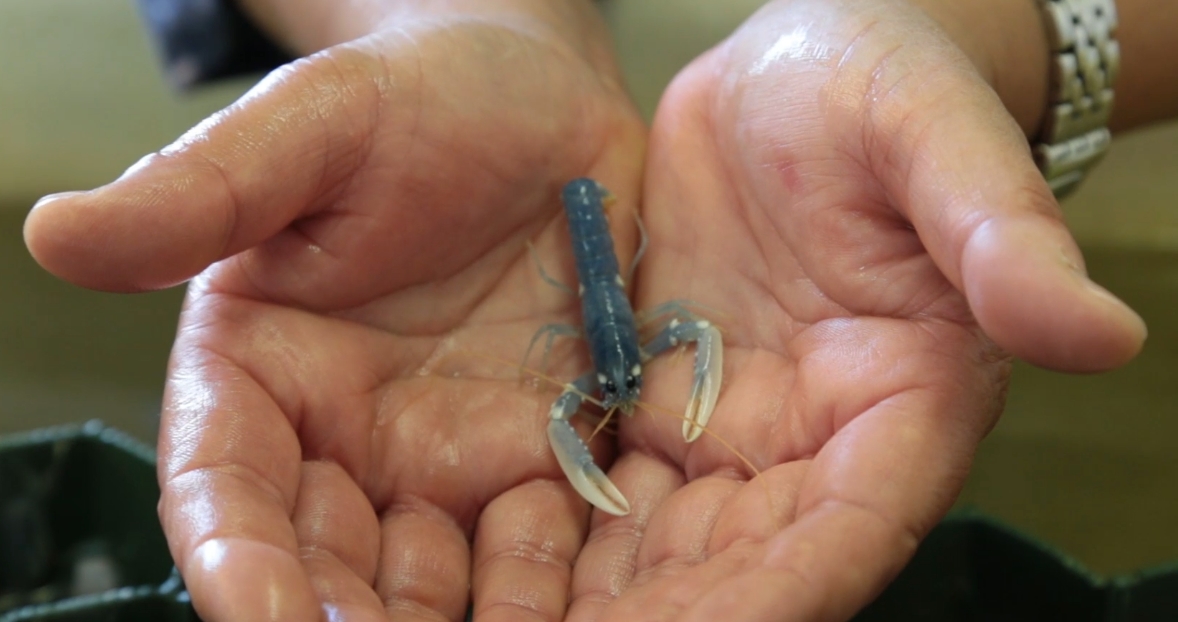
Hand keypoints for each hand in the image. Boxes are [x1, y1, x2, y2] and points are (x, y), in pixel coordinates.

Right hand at [25, 2, 649, 619]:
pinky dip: (547, 584)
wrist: (542, 98)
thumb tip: (58, 233)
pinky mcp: (544, 448)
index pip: (228, 484)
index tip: (257, 612)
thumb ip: (203, 193)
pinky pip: (542, 537)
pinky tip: (572, 607)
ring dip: (450, 621)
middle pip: (329, 557)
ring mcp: (450, 452)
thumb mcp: (313, 127)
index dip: (236, 555)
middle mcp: (350, 432)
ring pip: (433, 574)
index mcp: (265, 368)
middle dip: (348, 617)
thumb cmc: (419, 97)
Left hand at [563, 0, 1145, 619]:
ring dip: (601, 596)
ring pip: (670, 540)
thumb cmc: (879, 85)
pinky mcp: (665, 397)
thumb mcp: (933, 135)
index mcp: (905, 395)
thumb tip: (1102, 333)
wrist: (789, 75)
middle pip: (748, 558)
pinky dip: (563, 528)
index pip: (855, 524)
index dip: (785, 588)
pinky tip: (500, 558)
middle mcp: (819, 434)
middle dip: (669, 614)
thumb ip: (999, 233)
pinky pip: (612, 481)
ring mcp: (734, 423)